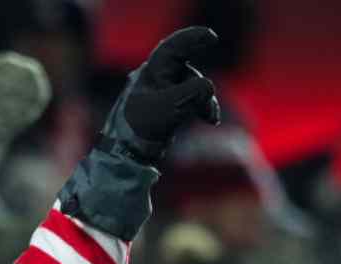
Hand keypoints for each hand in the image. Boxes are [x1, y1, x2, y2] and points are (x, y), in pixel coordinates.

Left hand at [104, 26, 220, 163]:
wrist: (129, 151)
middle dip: (203, 88)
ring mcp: (160, 91)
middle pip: (187, 71)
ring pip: (191, 86)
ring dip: (204, 101)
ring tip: (211, 118)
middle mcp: (155, 77)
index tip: (212, 36)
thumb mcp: (171, 107)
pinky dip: (199, 106)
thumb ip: (193, 92)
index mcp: (151, 71)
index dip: (193, 38)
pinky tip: (209, 120)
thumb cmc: (144, 126)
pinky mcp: (165, 105)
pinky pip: (188, 98)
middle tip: (211, 107)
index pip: (174, 47)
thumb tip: (208, 86)